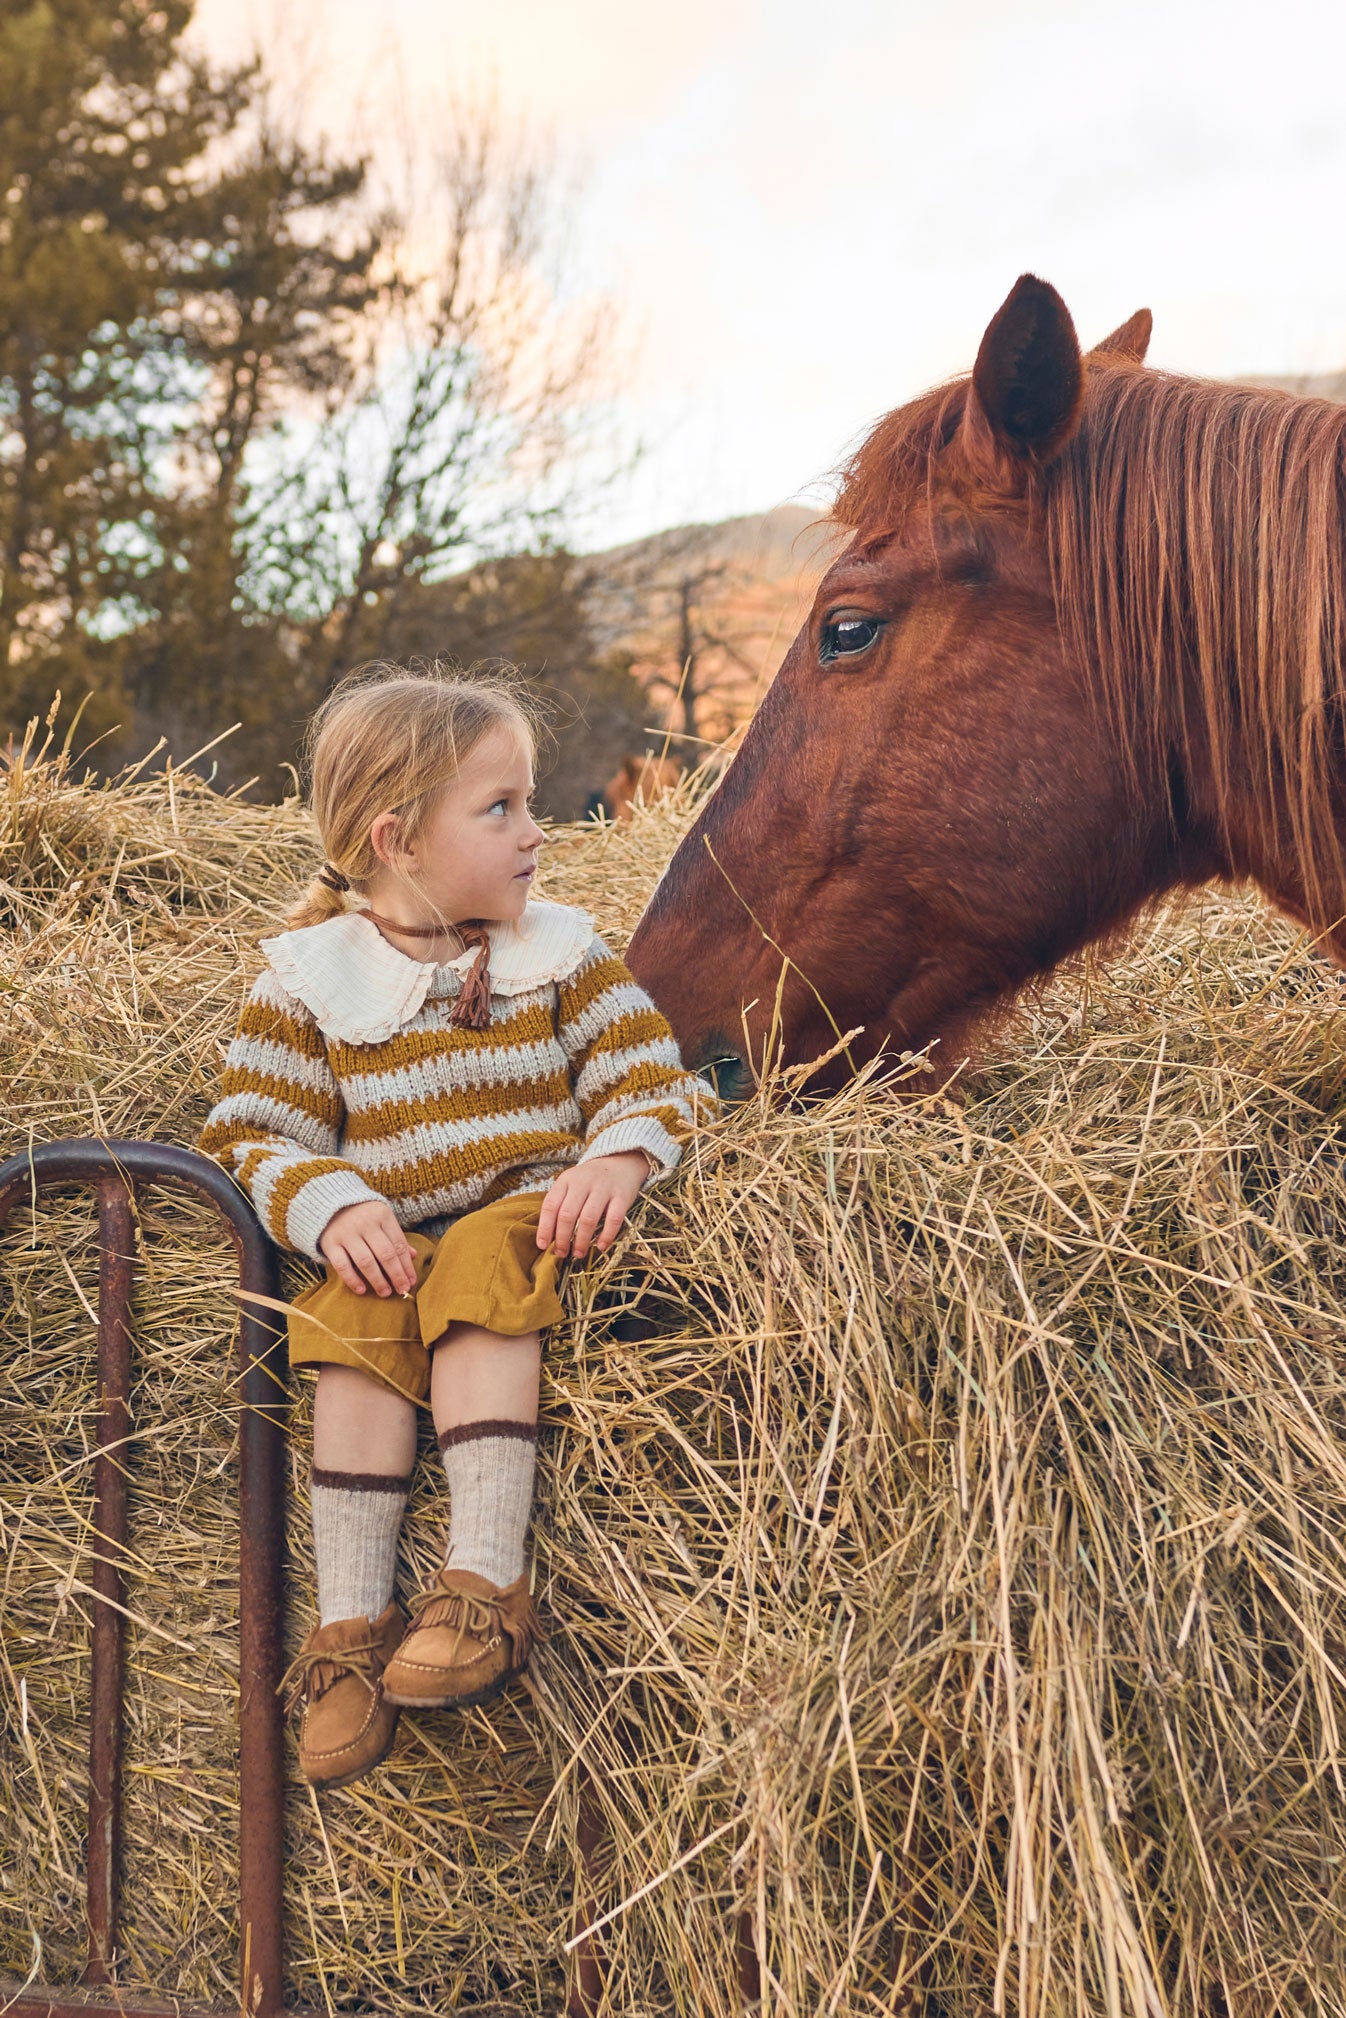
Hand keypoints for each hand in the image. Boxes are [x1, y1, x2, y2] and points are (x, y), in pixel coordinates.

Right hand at [319, 1199, 417, 1296]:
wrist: (329, 1205)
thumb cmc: (362, 1216)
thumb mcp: (381, 1220)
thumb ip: (395, 1237)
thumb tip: (413, 1256)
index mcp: (382, 1215)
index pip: (398, 1244)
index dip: (406, 1266)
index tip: (411, 1282)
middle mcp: (365, 1223)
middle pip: (385, 1254)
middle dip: (396, 1275)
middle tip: (402, 1290)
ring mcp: (346, 1233)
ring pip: (365, 1261)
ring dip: (378, 1280)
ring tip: (385, 1293)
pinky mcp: (330, 1243)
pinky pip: (342, 1265)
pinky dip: (352, 1279)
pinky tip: (361, 1290)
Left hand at [536, 1150, 651, 1259]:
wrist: (621, 1162)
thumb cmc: (590, 1180)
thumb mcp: (571, 1184)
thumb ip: (561, 1204)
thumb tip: (549, 1237)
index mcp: (566, 1180)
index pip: (550, 1205)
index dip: (545, 1228)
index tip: (543, 1245)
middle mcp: (583, 1182)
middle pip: (567, 1215)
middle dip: (563, 1239)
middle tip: (562, 1253)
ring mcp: (603, 1188)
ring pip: (588, 1219)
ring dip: (582, 1241)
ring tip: (579, 1253)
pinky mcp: (622, 1196)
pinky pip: (613, 1219)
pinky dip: (606, 1235)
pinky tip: (601, 1246)